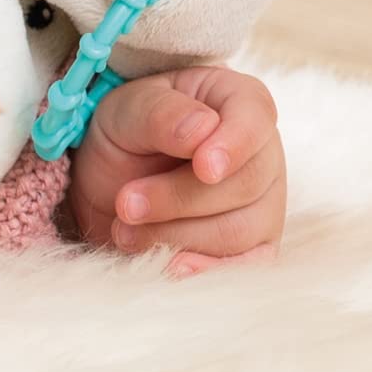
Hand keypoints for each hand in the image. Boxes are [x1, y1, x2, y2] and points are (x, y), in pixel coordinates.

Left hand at [65, 66, 285, 278]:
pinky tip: (172, 268)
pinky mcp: (252, 245)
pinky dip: (208, 270)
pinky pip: (247, 266)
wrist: (108, 179)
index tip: (203, 167)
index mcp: (237, 101)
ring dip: (177, 235)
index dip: (232, 146)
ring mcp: (263, 202)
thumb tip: (201, 131)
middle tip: (124, 204)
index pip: (254, 119)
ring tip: (125, 230)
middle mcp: (262, 152)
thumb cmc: (125, 131)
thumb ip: (161, 114)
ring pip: (241, 229)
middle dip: (178, 199)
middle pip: (246, 184)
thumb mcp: (127, 110)